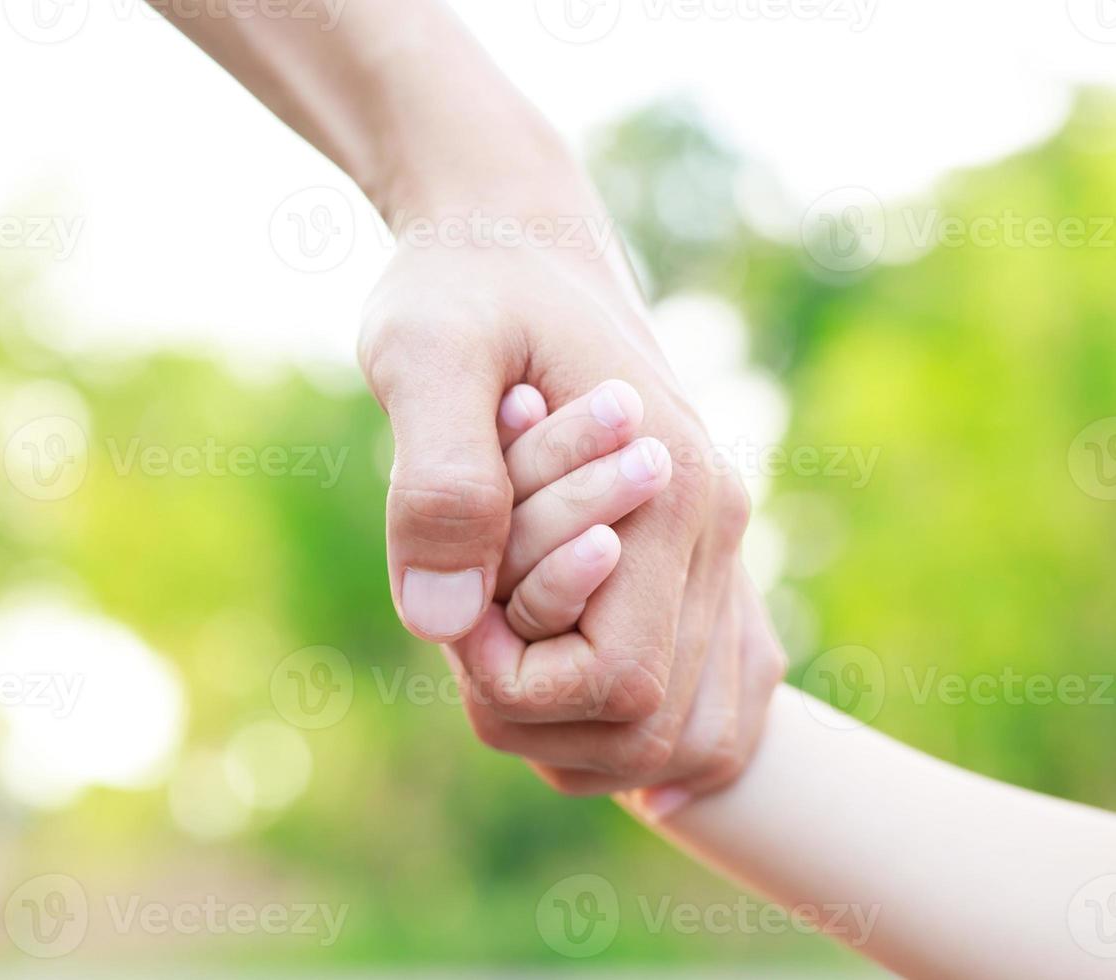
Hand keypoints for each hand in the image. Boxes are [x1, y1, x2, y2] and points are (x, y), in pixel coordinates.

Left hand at [359, 208, 775, 796]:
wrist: (512, 239)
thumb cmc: (462, 289)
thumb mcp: (423, 352)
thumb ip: (440, 478)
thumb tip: (447, 622)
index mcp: (672, 491)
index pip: (618, 683)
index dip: (514, 680)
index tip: (450, 606)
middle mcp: (718, 530)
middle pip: (656, 728)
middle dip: (539, 715)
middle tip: (467, 627)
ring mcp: (718, 546)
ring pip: (689, 731)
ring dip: (578, 732)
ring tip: (499, 649)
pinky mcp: (695, 555)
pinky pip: (709, 691)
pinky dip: (636, 727)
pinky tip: (560, 701)